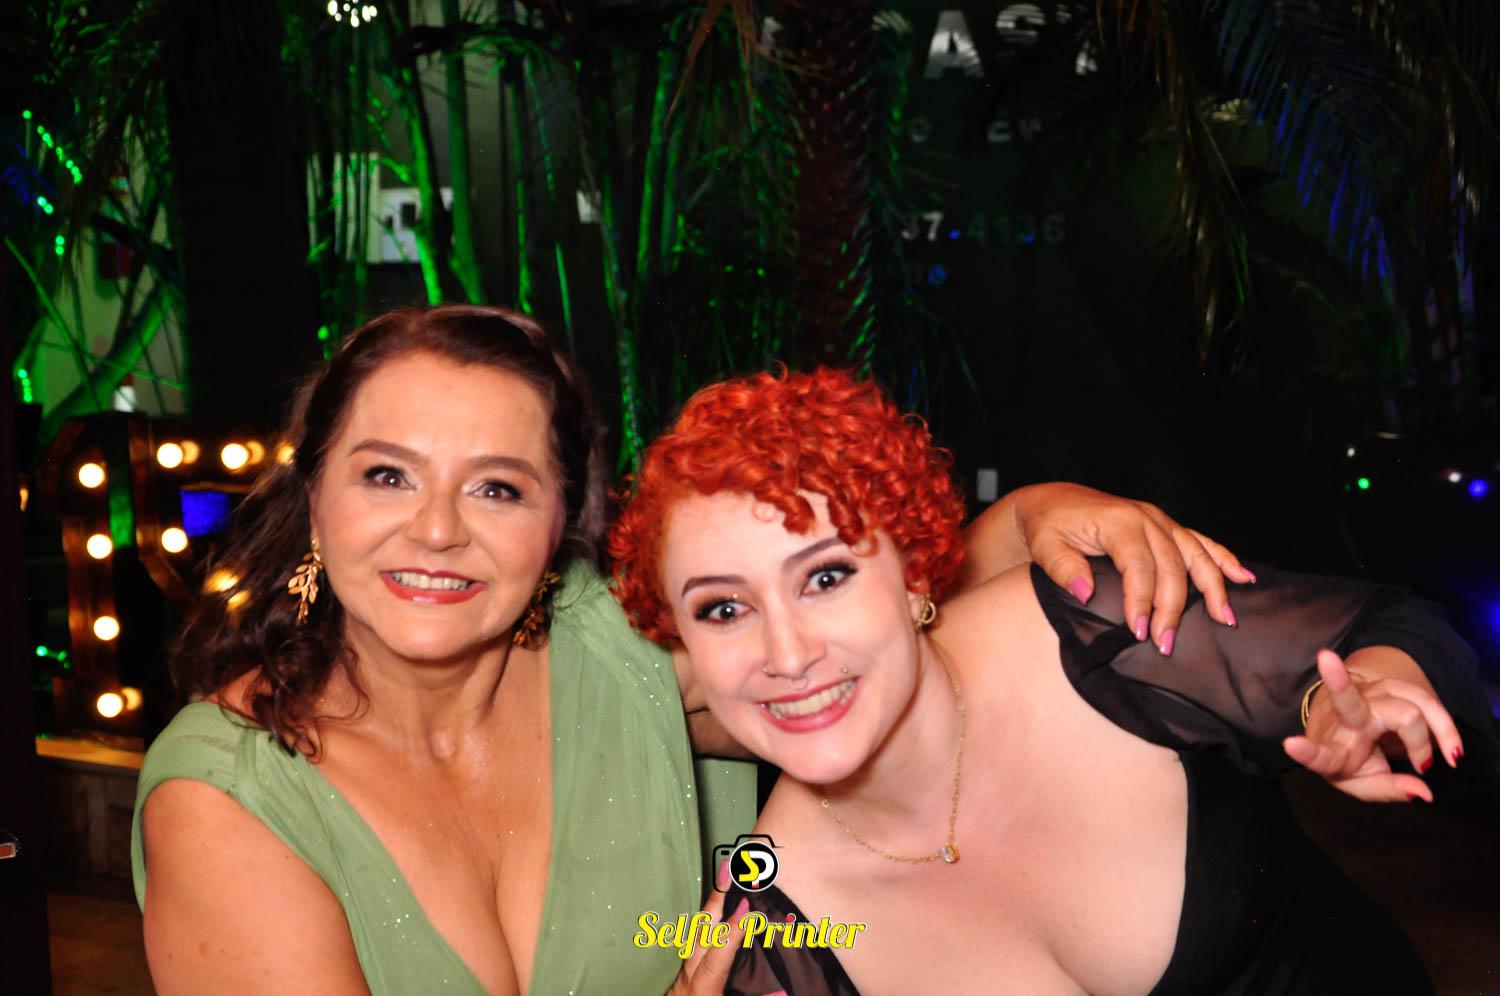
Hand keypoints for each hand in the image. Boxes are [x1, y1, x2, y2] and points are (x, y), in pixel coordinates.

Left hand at [666, 863, 781, 995]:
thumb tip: (784, 991)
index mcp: (704, 988)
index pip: (719, 952)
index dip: (733, 929)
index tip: (746, 905)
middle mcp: (690, 976)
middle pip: (701, 931)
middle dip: (716, 898)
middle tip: (729, 868)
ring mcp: (683, 973)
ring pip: (694, 931)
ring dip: (711, 904)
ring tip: (724, 877)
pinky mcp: (683, 974)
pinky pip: (692, 939)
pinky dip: (705, 920)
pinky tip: (714, 908)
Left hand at [1013, 483, 1253, 650]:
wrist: (1052, 501)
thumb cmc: (1047, 525)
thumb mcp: (1045, 546)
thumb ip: (1064, 568)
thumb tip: (1085, 593)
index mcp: (1118, 522)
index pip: (1139, 566)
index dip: (1142, 601)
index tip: (1139, 633)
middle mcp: (1146, 518)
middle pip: (1172, 567)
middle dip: (1172, 609)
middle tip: (1167, 644)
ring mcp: (1160, 521)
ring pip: (1196, 555)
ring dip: (1213, 588)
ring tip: (1224, 620)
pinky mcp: (1166, 526)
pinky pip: (1202, 542)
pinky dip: (1225, 559)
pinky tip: (1244, 578)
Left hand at [1282, 649, 1464, 802]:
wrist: (1354, 726)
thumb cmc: (1354, 760)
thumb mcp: (1365, 783)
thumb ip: (1390, 790)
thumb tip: (1424, 793)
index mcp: (1331, 748)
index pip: (1318, 754)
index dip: (1306, 752)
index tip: (1291, 745)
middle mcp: (1344, 716)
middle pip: (1349, 700)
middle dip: (1337, 682)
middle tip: (1331, 666)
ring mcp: (1368, 694)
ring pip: (1410, 705)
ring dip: (1436, 733)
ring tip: (1448, 760)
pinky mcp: (1392, 686)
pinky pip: (1427, 700)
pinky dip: (1446, 726)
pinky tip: (1452, 748)